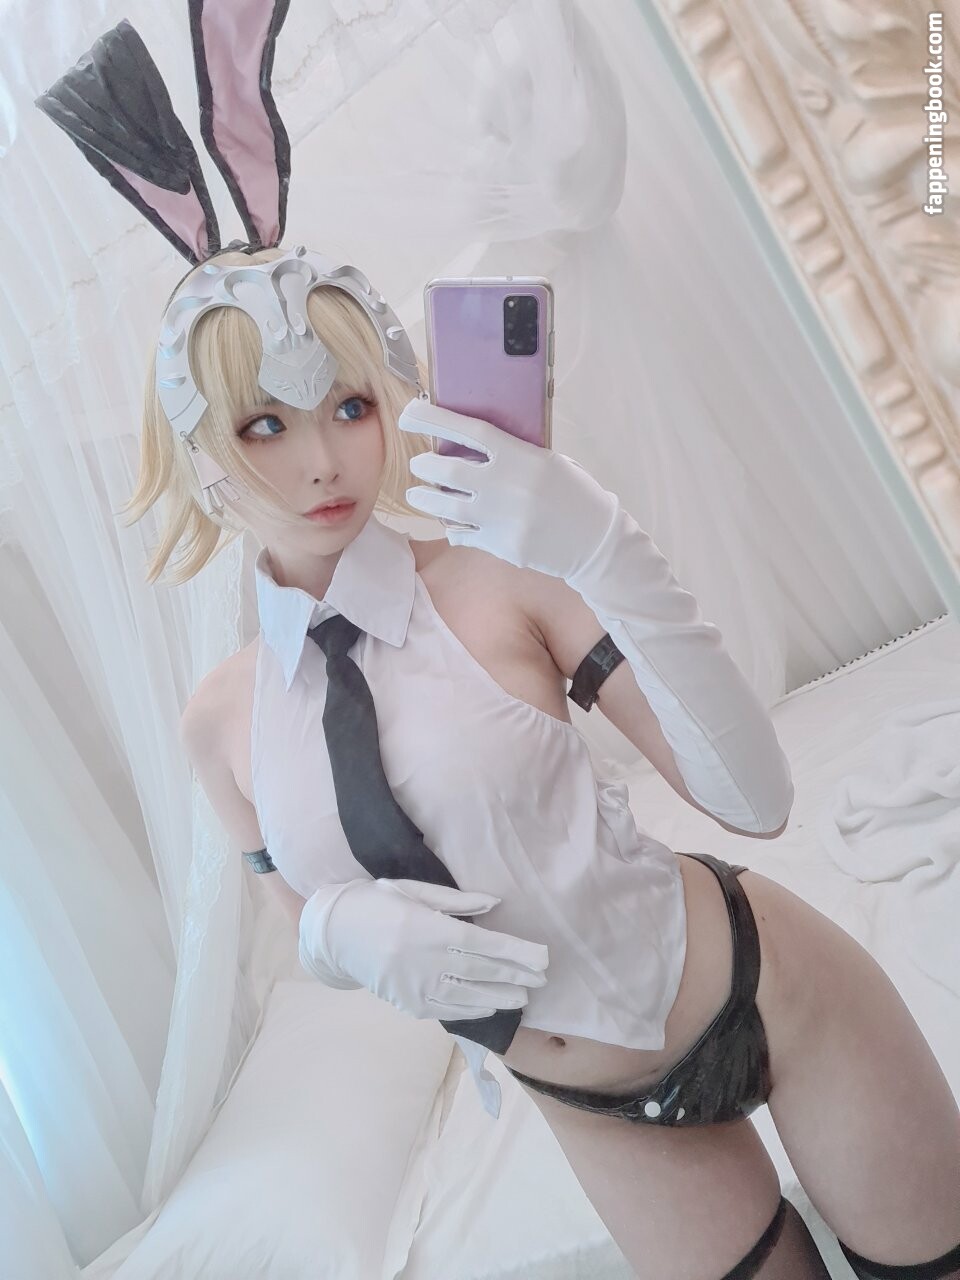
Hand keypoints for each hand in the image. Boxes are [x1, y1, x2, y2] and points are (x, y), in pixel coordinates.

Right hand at [299, 877, 548, 1021]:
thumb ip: (455, 901)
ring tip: (524, 997)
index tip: (541, 956)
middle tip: (543, 978)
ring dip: (499, 997)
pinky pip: (446, 1011)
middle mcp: (424, 961)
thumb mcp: (412, 890)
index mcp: (427, 928)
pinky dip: (472, 1010)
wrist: (332, 934)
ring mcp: (414, 986)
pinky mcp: (406, 1004)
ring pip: (467, 996)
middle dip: (515, 976)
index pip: (482, 944)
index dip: (515, 952)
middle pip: (480, 971)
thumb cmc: (375, 903)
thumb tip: (495, 904)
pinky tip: (489, 1007)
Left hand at [397, 397, 618, 580]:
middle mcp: (506, 485)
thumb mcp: (549, 463)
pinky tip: (452, 523)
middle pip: (447, 470)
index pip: (467, 430)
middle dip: (423, 466)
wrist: (594, 541)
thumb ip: (513, 454)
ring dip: (425, 499)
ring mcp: (501, 518)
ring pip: (445, 506)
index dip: (433, 420)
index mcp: (520, 456)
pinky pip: (462, 534)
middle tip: (417, 465)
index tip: (409, 414)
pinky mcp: (500, 545)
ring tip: (417, 495)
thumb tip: (470, 445)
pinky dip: (453, 527)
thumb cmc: (574, 494)